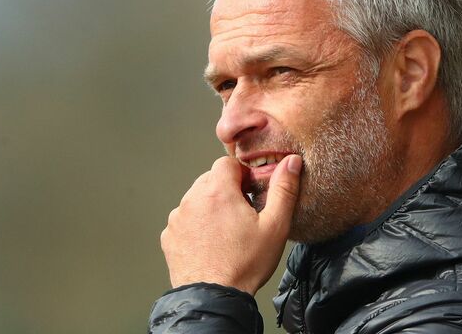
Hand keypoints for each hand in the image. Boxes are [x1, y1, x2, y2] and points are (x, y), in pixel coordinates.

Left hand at [160, 155, 302, 294]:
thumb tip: (291, 163)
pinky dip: (196, 226)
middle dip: (226, 191)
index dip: (242, 175)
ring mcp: (178, 218)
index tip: (250, 193)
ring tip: (226, 233)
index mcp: (218, 191)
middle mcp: (192, 199)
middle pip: (210, 180)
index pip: (226, 163)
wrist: (213, 298)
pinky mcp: (170, 236)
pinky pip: (184, 220)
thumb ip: (284, 189)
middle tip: (242, 215)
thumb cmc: (244, 264)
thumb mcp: (275, 226)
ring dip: (210, 208)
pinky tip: (211, 244)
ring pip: (196, 200)